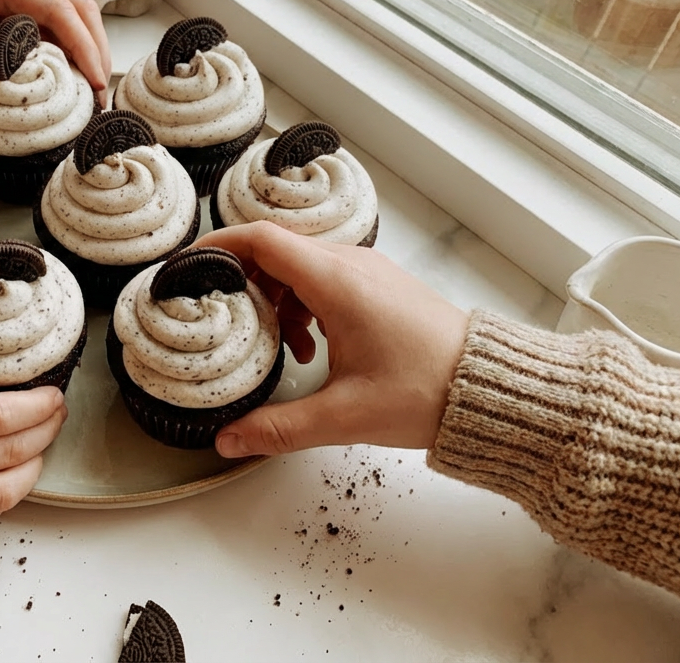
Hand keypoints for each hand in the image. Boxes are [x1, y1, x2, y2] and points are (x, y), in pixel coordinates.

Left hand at [0, 0, 110, 126]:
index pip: (57, 8)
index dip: (82, 46)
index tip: (95, 83)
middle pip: (79, 7)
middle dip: (97, 50)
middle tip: (99, 99)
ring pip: (72, 9)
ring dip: (87, 45)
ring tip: (89, 92)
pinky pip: (52, 16)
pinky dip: (67, 43)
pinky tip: (64, 75)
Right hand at [197, 222, 469, 456]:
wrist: (491, 390)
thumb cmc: (427, 392)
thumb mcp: (345, 416)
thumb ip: (279, 428)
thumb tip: (230, 440)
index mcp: (338, 281)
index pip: (262, 239)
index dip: (218, 247)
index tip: (188, 265)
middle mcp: (351, 264)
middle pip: (275, 250)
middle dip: (242, 280)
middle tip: (219, 315)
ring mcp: (367, 271)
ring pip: (299, 265)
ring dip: (275, 297)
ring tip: (276, 345)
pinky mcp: (378, 285)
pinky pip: (324, 277)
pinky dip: (302, 303)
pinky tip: (310, 347)